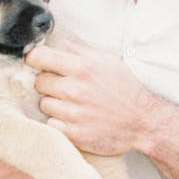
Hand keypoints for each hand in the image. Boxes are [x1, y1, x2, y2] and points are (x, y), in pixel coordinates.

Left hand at [25, 40, 152, 155]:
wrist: (144, 121)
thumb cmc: (127, 89)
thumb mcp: (109, 62)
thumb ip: (82, 52)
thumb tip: (61, 44)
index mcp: (83, 68)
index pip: (39, 57)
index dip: (34, 58)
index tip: (36, 62)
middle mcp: (75, 90)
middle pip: (39, 82)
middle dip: (47, 82)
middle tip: (62, 86)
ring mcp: (73, 113)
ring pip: (43, 103)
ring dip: (53, 103)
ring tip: (70, 104)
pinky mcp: (73, 134)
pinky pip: (51, 123)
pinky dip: (58, 122)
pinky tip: (73, 119)